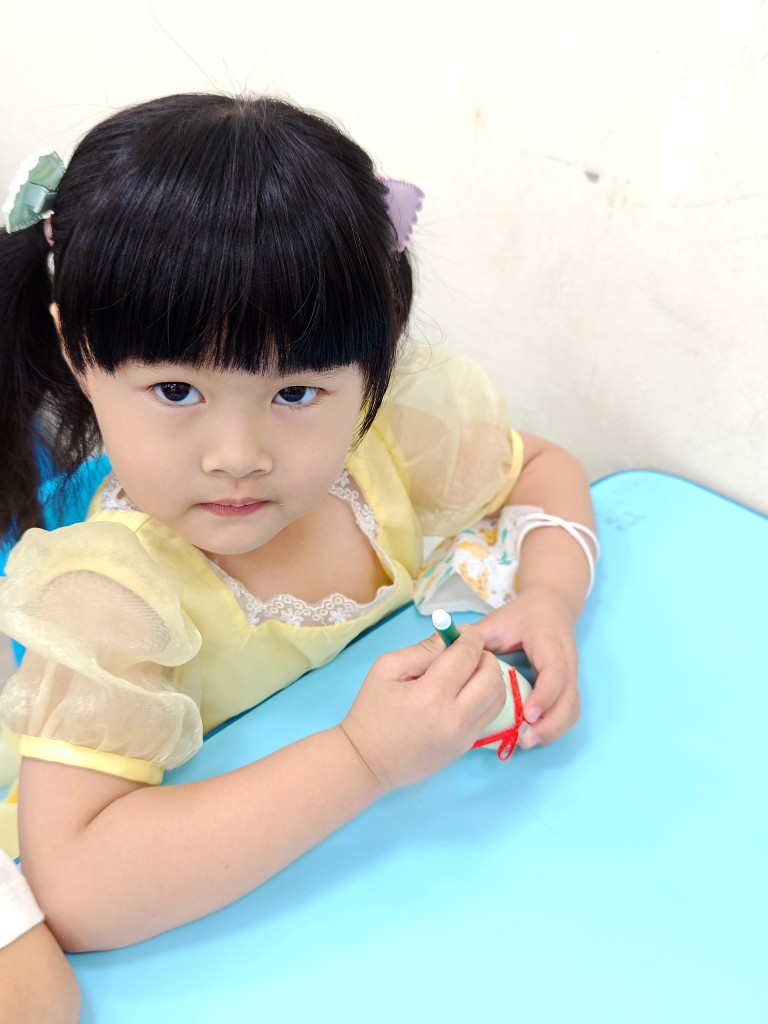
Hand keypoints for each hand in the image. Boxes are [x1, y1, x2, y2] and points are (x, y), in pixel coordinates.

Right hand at [340, 625, 506, 790]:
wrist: (367, 761)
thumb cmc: (371, 712)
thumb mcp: (387, 669)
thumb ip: (421, 650)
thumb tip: (448, 637)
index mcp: (431, 695)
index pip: (467, 656)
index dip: (470, 637)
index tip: (463, 631)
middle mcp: (454, 717)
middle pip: (491, 676)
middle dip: (484, 656)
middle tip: (467, 652)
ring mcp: (463, 736)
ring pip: (498, 697)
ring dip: (490, 677)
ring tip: (470, 672)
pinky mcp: (465, 748)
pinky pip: (489, 715)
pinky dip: (485, 698)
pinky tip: (466, 692)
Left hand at [474, 587, 579, 748]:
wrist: (550, 607)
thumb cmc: (521, 615)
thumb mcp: (497, 620)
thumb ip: (475, 637)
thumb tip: (448, 655)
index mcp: (549, 642)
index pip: (555, 671)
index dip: (544, 694)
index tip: (527, 714)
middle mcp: (567, 661)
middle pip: (570, 698)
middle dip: (550, 724)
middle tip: (523, 739)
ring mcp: (571, 675)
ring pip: (572, 709)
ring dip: (552, 730)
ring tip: (525, 741)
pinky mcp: (568, 686)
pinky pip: (568, 712)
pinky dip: (553, 727)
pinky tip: (532, 735)